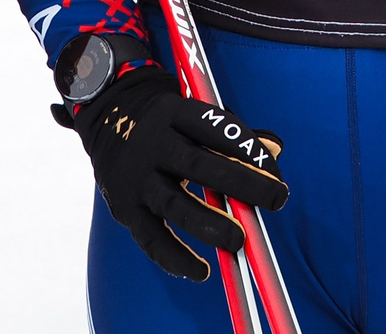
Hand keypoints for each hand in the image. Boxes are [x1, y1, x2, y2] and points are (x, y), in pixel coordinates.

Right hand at [62, 63, 288, 281]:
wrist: (108, 116)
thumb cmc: (169, 123)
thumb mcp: (194, 114)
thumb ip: (233, 133)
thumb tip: (275, 149)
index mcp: (175, 113)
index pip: (215, 128)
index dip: (248, 149)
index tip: (277, 173)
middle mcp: (153, 143)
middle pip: (198, 165)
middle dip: (241, 183)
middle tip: (277, 200)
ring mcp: (136, 177)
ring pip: (174, 204)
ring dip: (209, 226)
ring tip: (239, 241)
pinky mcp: (125, 207)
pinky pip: (151, 238)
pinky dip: (175, 258)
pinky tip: (201, 271)